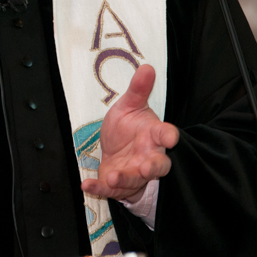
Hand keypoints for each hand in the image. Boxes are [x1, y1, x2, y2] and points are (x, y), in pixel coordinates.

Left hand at [80, 64, 178, 201]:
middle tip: (147, 168)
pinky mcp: (118, 186)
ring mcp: (134, 173)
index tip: (170, 137)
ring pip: (134, 179)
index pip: (165, 134)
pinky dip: (98, 189)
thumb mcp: (129, 105)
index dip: (169, 136)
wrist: (116, 151)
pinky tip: (85, 185)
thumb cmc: (128, 128)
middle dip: (154, 167)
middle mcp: (148, 156)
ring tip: (112, 176)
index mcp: (153, 134)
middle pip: (159, 165)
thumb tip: (146, 66)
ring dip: (124, 179)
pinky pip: (109, 190)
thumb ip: (138, 89)